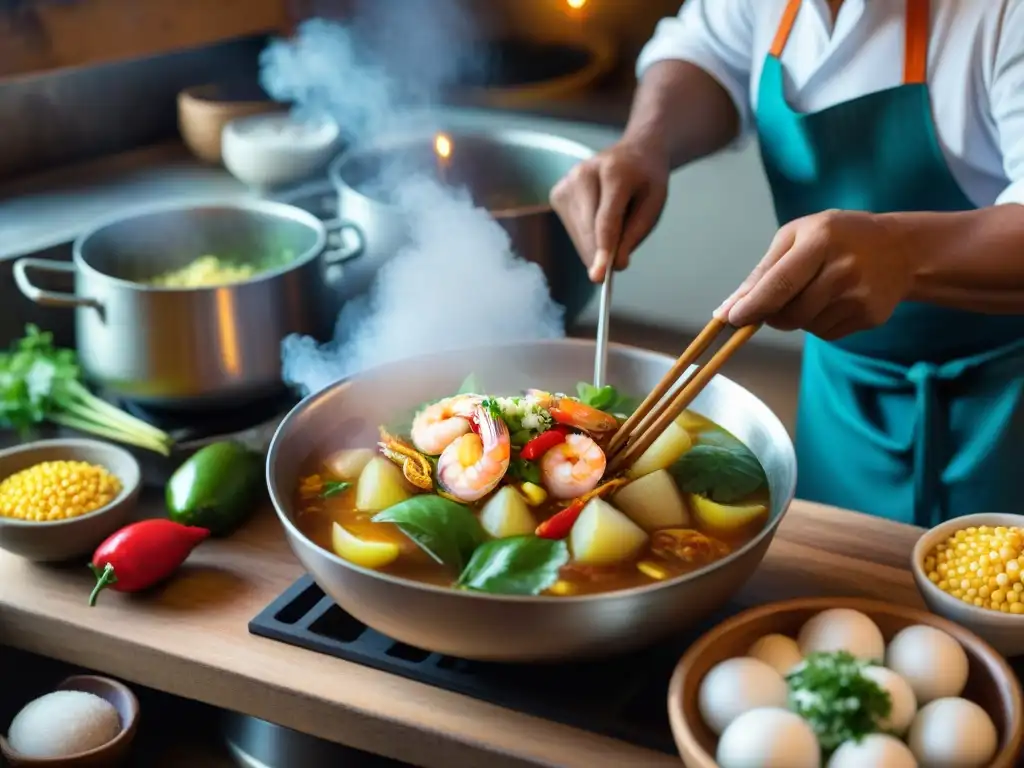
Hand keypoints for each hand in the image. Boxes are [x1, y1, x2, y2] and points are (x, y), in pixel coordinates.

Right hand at [549, 139, 669, 282]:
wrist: (633, 153)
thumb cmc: (646, 181)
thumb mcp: (654, 204)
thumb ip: (635, 234)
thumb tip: (614, 265)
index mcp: (615, 171)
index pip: (606, 219)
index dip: (603, 250)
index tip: (598, 276)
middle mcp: (584, 173)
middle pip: (589, 230)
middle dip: (600, 254)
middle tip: (614, 265)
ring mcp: (566, 182)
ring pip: (578, 233)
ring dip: (595, 244)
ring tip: (615, 219)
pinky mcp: (557, 193)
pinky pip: (571, 229)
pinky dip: (586, 236)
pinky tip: (599, 218)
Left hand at [717, 210, 913, 339]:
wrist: (900, 250)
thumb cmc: (837, 237)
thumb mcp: (797, 237)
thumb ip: (762, 272)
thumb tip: (726, 310)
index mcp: (820, 241)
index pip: (779, 283)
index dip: (752, 306)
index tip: (731, 319)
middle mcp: (843, 269)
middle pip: (789, 313)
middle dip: (771, 314)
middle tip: (778, 298)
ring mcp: (859, 296)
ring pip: (805, 326)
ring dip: (797, 317)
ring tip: (816, 289)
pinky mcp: (870, 317)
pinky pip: (825, 334)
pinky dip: (819, 322)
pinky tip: (834, 300)